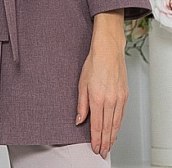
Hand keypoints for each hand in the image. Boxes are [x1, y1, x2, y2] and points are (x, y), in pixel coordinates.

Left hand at [76, 12, 127, 159]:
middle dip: (105, 142)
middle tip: (102, 152)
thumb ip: (81, 104)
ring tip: (108, 145)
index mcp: (97, 98)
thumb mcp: (81, 83)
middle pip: (108, 128)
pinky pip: (122, 114)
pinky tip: (115, 130)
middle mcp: (110, 100)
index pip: (97, 125)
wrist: (108, 51)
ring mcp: (119, 98)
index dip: (95, 139)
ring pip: (116, 123)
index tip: (94, 148)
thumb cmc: (94, 63)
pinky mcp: (125, 95)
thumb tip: (79, 119)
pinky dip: (118, 125)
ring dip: (112, 137)